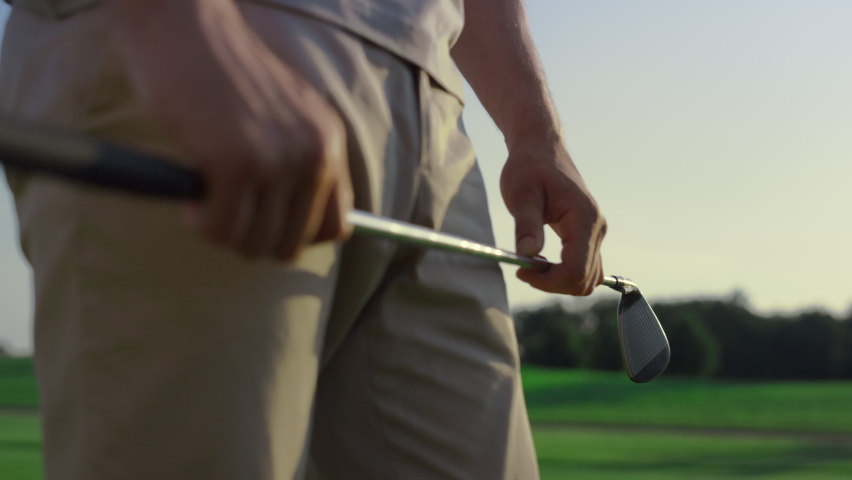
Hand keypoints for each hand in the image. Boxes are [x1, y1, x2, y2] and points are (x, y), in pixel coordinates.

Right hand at [112, 0, 352, 260]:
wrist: (184, 23)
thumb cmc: (224, 74)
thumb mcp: (285, 118)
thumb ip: (302, 165)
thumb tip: (309, 235)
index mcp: (329, 143)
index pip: (336, 227)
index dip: (296, 235)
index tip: (263, 219)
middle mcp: (313, 153)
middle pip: (292, 244)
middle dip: (253, 238)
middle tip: (225, 210)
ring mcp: (277, 159)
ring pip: (254, 243)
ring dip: (224, 232)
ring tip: (207, 199)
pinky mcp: (235, 163)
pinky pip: (220, 229)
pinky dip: (200, 224)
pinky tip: (191, 196)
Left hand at [500, 140, 605, 294]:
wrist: (542, 148)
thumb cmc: (529, 167)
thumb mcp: (521, 194)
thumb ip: (526, 224)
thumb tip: (527, 255)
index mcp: (584, 218)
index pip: (576, 269)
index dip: (549, 281)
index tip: (520, 270)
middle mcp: (597, 228)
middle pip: (584, 280)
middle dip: (552, 283)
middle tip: (522, 268)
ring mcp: (596, 233)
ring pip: (588, 279)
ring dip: (559, 282)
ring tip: (531, 265)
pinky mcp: (589, 235)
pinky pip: (585, 268)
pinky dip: (565, 274)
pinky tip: (542, 263)